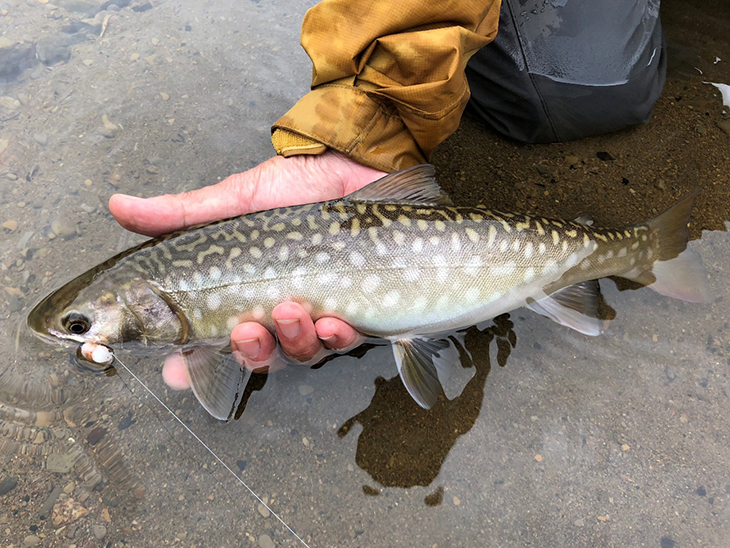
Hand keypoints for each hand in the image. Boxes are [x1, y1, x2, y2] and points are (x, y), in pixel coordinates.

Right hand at [109, 151, 385, 386]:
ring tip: (294, 310)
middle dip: (249, 352)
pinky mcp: (357, 311)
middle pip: (257, 356)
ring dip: (294, 342)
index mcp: (242, 291)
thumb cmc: (298, 184)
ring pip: (299, 354)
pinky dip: (336, 338)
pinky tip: (335, 322)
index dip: (190, 363)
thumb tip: (117, 205)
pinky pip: (343, 343)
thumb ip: (182, 213)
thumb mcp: (236, 198)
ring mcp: (317, 313)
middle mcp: (276, 309)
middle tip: (247, 330)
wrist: (358, 166)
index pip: (209, 339)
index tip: (175, 372)